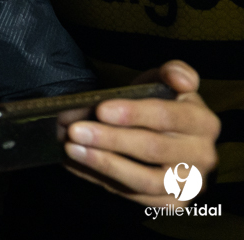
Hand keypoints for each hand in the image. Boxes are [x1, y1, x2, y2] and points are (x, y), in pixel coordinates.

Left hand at [63, 60, 219, 206]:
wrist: (169, 137)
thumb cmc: (163, 105)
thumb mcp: (165, 81)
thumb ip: (173, 72)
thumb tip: (179, 79)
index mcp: (203, 122)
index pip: (167, 116)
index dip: (133, 113)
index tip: (100, 109)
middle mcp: (202, 156)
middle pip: (152, 149)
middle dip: (110, 139)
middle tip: (75, 131)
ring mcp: (188, 184)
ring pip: (144, 180)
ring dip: (103, 164)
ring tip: (72, 149)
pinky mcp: (171, 203)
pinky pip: (134, 196)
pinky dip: (100, 180)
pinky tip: (75, 164)